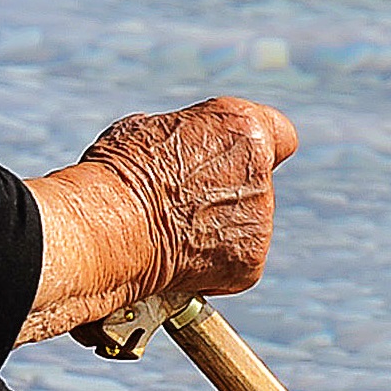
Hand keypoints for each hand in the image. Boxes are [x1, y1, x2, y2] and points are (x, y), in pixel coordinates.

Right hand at [18, 97, 295, 344]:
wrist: (109, 227)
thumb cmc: (119, 173)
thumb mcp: (147, 129)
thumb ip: (183, 135)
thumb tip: (179, 145)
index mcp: (241, 128)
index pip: (280, 134)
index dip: (256, 149)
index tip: (234, 159)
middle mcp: (261, 174)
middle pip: (255, 183)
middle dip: (226, 192)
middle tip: (181, 201)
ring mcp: (259, 222)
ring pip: (245, 224)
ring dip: (218, 228)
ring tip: (171, 229)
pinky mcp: (250, 263)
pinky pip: (236, 261)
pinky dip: (212, 263)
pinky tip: (178, 255)